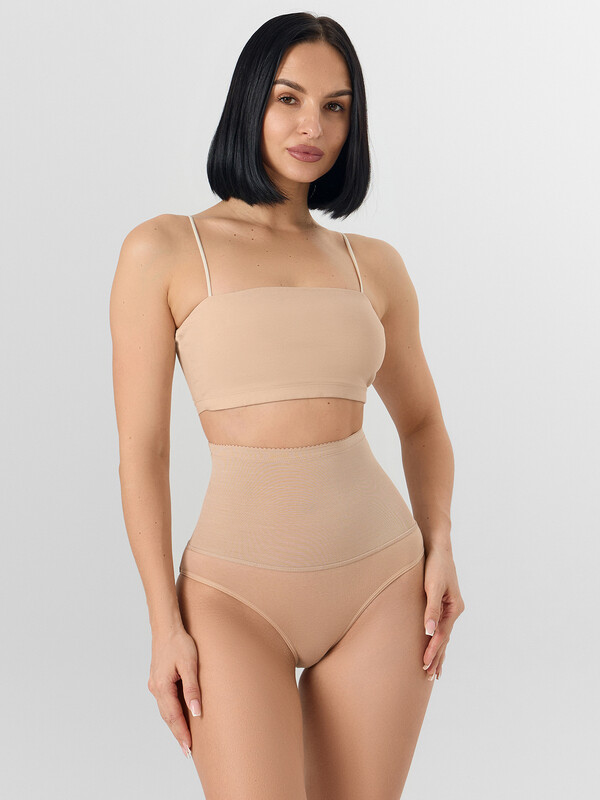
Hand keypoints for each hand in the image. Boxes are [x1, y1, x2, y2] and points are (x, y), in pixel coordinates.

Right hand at [147, 627, 201, 758]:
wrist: (166, 628)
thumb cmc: (180, 643)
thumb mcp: (190, 664)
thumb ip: (192, 689)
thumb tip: (196, 712)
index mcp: (162, 686)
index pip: (173, 717)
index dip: (182, 734)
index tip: (189, 749)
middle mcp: (155, 688)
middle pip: (167, 717)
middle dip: (178, 734)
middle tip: (187, 752)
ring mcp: (154, 685)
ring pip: (165, 711)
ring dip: (174, 725)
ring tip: (184, 739)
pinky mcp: (157, 680)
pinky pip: (164, 702)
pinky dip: (171, 713)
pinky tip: (178, 718)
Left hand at [421, 546, 464, 680]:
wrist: (438, 547)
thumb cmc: (435, 565)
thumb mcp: (432, 586)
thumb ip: (431, 609)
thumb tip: (429, 632)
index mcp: (454, 608)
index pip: (442, 635)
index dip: (433, 651)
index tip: (425, 665)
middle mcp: (454, 610)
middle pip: (445, 639)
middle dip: (438, 658)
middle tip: (430, 677)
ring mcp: (449, 608)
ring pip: (444, 635)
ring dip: (439, 652)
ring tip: (435, 671)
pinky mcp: (442, 603)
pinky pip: (440, 627)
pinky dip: (438, 639)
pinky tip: (434, 645)